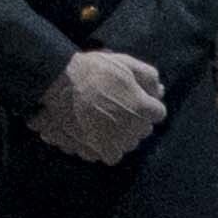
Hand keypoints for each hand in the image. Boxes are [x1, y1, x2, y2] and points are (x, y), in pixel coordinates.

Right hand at [30, 49, 169, 163]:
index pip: (157, 112)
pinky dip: (104, 145)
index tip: (130, 95)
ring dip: (120, 133)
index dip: (144, 102)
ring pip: (128, 143)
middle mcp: (134, 129)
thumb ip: (148, 76)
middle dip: (134, 119)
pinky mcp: (99, 152)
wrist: (56, 84)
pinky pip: (111, 154)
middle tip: (114, 105)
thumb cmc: (91, 70)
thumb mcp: (123, 63)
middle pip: (143, 128)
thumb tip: (160, 91)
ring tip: (101, 118)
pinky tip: (93, 131)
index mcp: (143, 108)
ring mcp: (117, 143)